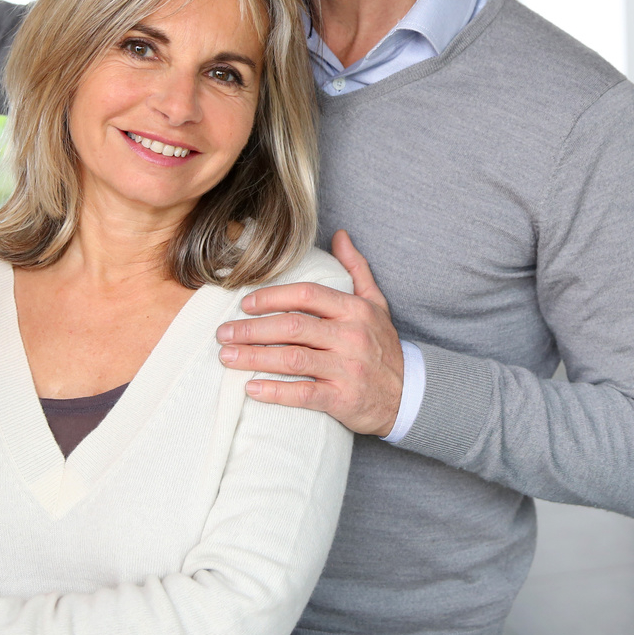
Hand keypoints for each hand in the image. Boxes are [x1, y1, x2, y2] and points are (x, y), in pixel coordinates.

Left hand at [217, 231, 404, 436]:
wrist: (410, 394)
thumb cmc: (384, 346)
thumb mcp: (377, 304)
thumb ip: (356, 269)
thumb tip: (340, 235)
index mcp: (354, 310)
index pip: (307, 295)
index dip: (272, 297)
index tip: (245, 304)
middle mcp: (351, 336)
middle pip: (293, 326)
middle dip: (252, 329)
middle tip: (223, 333)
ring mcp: (347, 369)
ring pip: (292, 359)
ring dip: (254, 357)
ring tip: (226, 357)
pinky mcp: (343, 399)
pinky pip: (303, 394)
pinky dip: (274, 391)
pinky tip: (250, 388)